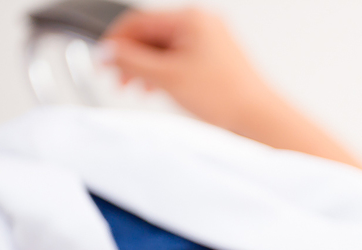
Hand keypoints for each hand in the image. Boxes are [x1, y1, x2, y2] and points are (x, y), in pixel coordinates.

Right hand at [104, 7, 278, 133]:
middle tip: (115, 78)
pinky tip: (155, 90)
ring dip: (144, 69)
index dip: (115, 42)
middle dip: (130, 58)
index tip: (101, 60)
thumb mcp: (168, 78)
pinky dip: (163, 74)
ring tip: (133, 88)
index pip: (139, 21)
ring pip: (165, 50)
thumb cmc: (227, 97)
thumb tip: (109, 52)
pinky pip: (180, 60)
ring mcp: (211, 42)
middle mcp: (203, 24)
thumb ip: (132, 62)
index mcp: (192, 18)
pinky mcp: (215, 60)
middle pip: (151, 35)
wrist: (260, 119)